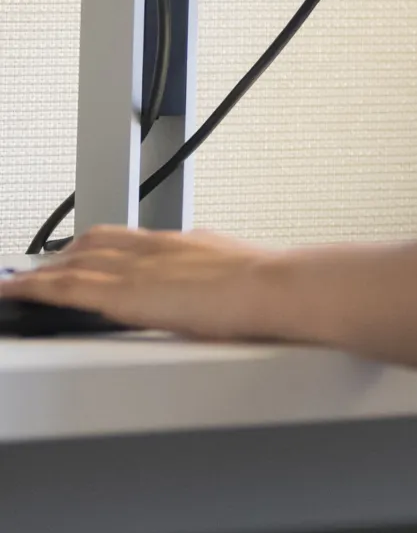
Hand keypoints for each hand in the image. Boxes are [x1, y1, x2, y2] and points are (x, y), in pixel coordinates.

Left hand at [11, 225, 288, 340]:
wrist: (275, 287)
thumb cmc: (272, 286)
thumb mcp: (243, 272)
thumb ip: (222, 277)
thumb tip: (226, 287)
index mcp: (185, 244)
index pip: (129, 238)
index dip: (100, 246)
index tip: (86, 253)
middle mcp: (154, 249)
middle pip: (94, 243)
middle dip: (66, 255)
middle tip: (45, 267)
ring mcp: (135, 268)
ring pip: (72, 262)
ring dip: (44, 271)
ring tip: (21, 281)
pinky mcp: (121, 294)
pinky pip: (62, 287)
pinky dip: (31, 288)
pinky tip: (12, 291)